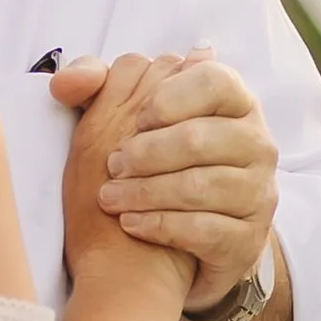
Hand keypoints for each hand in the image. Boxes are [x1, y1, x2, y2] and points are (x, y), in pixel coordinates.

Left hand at [53, 45, 275, 309]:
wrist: (179, 241)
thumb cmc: (154, 166)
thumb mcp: (128, 119)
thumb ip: (97, 90)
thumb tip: (62, 82)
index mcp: (235, 102)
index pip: (215, 79)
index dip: (171, 96)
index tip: (138, 117)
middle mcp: (256, 144)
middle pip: (200, 137)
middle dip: (147, 152)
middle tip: (112, 164)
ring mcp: (258, 193)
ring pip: (202, 186)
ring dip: (146, 191)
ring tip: (110, 197)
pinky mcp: (248, 239)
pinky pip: (206, 230)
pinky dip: (162, 225)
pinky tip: (131, 223)